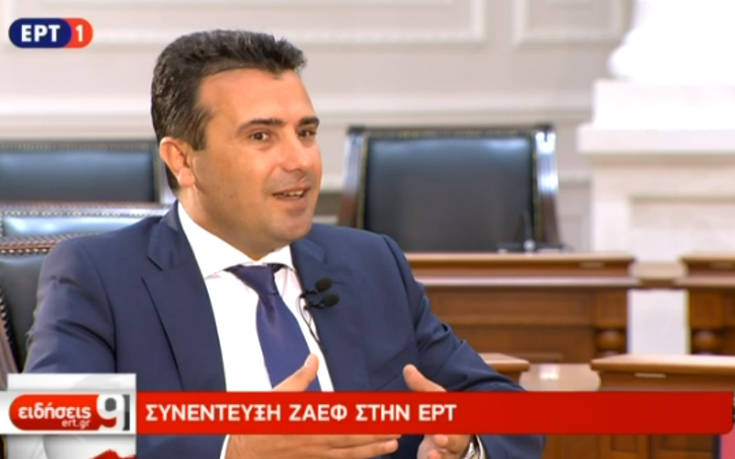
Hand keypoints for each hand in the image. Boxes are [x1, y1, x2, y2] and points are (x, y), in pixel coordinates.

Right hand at [226, 355, 400, 457]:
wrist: (244, 452)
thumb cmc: (262, 421)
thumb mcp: (280, 394)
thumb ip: (301, 378)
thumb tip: (313, 359)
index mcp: (314, 422)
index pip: (350, 421)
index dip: (371, 419)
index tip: (389, 413)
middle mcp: (319, 442)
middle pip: (355, 440)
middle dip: (379, 435)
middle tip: (401, 430)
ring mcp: (316, 456)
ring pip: (350, 456)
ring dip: (373, 451)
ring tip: (392, 446)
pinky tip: (366, 458)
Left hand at [403, 364, 471, 458]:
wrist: (453, 436)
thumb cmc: (442, 414)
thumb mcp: (434, 399)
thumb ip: (421, 386)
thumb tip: (407, 368)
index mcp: (454, 417)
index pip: (451, 416)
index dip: (446, 417)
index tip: (440, 416)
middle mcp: (455, 436)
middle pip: (453, 438)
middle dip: (446, 439)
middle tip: (438, 438)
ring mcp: (450, 451)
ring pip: (448, 455)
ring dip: (440, 456)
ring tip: (431, 455)